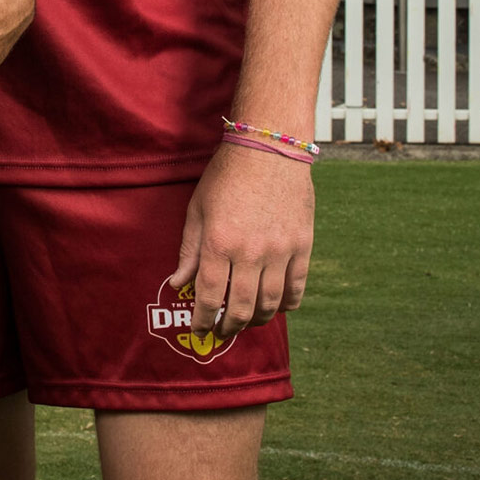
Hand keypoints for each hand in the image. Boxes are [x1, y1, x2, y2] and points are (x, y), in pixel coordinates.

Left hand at [169, 141, 315, 340]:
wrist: (269, 148)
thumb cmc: (226, 176)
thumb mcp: (197, 210)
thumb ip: (189, 251)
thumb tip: (177, 283)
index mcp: (219, 243)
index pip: (210, 296)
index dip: (203, 320)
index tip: (199, 330)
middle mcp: (251, 252)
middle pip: (241, 307)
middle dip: (229, 326)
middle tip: (222, 331)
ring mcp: (281, 251)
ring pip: (270, 303)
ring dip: (257, 320)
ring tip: (247, 321)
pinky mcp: (303, 246)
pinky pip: (296, 287)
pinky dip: (287, 304)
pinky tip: (277, 308)